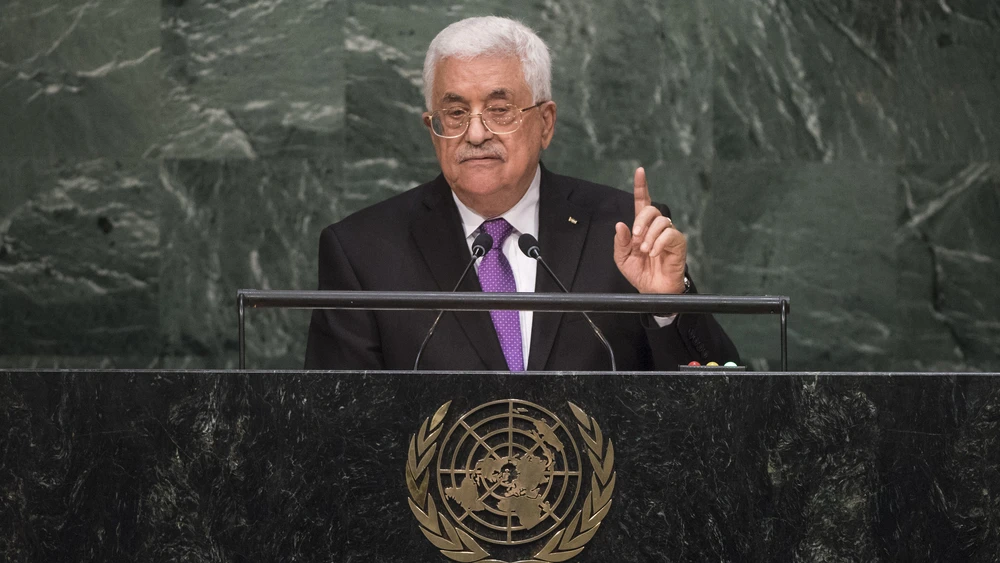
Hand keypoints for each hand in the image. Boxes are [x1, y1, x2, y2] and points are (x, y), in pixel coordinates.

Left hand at [614, 167, 686, 293]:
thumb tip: (620, 225)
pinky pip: (670, 234)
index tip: (639, 171)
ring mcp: (668, 234)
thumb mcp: (622, 258)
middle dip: (641, 220)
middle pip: (652, 209)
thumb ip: (620, 242)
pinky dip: (659, 243)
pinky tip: (654, 253)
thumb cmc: (640, 272)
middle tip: (635, 237)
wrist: (652, 290)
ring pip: (661, 221)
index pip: (642, 202)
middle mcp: (656, 227)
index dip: (641, 186)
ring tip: (644, 251)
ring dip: (649, 235)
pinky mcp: (678, 243)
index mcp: (642, 227)